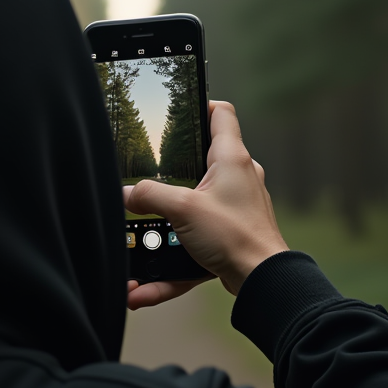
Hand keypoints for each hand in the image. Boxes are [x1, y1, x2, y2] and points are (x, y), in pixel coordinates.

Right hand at [123, 101, 287, 308]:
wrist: (262, 280)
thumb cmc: (236, 237)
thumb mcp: (182, 209)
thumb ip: (149, 196)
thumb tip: (125, 194)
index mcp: (231, 158)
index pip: (221, 113)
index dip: (201, 104)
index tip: (180, 107)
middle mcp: (238, 177)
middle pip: (203, 158)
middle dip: (175, 168)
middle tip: (152, 171)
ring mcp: (236, 205)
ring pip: (196, 203)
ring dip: (170, 219)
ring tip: (146, 231)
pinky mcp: (231, 231)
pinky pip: (196, 237)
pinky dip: (173, 257)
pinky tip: (146, 283)